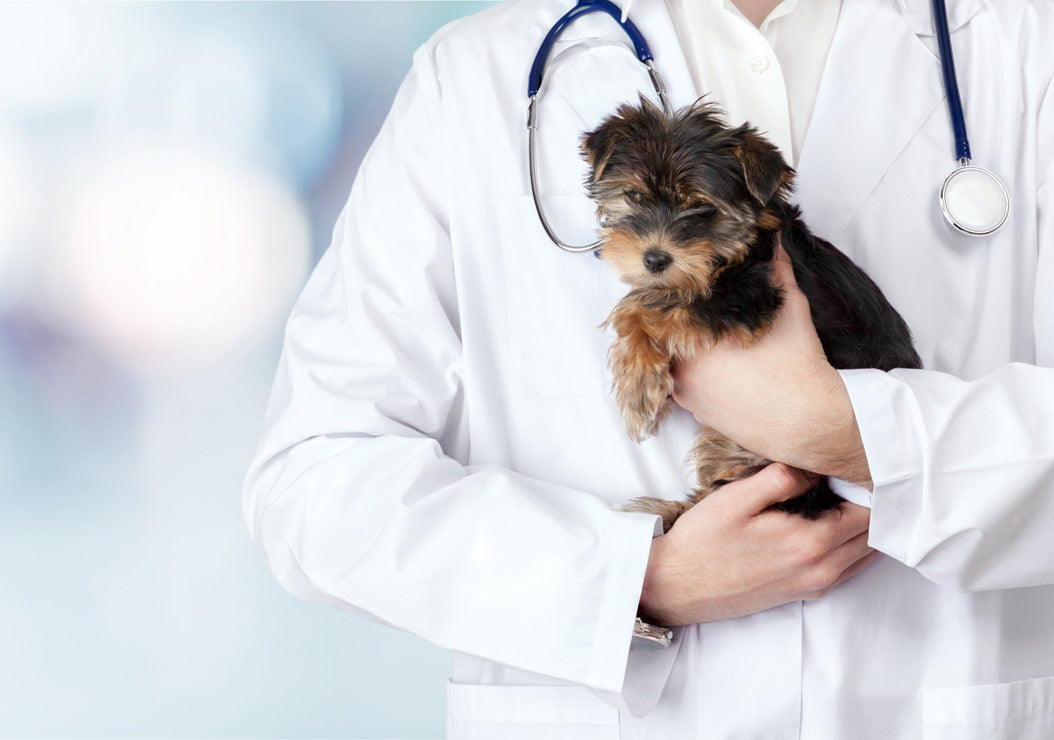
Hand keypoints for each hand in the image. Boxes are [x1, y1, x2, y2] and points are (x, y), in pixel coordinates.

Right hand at [638, 463, 877, 625]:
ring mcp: (814, 584)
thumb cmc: (703, 541)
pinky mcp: (803, 592)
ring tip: (846, 496)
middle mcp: (821, 569)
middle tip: (852, 476)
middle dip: (872, 505)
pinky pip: (847, 568)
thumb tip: (816, 467)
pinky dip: (852, 546)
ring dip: (864, 527)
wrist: (678, 585)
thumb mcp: (737, 498)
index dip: (866, 484)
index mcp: (810, 543)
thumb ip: (782, 478)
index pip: (867, 511)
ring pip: (865, 554)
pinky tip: (831, 524)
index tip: (850, 463)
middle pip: (873, 535)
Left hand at [671, 246, 870, 485]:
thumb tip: (773, 237)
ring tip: (706, 334)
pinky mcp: (696, 413)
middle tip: (694, 307)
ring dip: (683, 347)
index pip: (668, 308)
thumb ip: (775, 270)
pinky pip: (682, 384)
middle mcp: (683, 368)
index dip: (674, 293)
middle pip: (666, 335)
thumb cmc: (800, 366)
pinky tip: (714, 363)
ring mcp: (687, 394)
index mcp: (698, 340)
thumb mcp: (789, 309)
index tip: (681, 282)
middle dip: (678, 321)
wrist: (810, 424)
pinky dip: (693, 372)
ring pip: (673, 360)